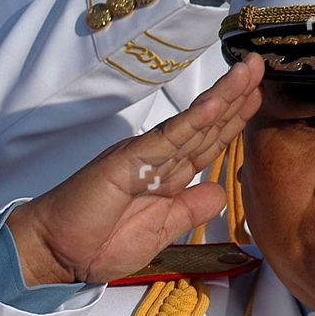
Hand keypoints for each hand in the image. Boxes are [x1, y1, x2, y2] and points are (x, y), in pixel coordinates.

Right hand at [5, 56, 263, 285]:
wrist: (56, 251)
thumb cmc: (99, 242)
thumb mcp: (160, 232)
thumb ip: (190, 210)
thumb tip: (220, 190)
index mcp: (167, 178)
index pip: (208, 143)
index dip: (235, 120)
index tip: (259, 95)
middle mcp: (158, 160)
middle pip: (206, 125)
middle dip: (236, 96)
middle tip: (258, 64)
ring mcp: (143, 156)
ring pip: (192, 123)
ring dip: (223, 96)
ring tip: (247, 70)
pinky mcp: (127, 160)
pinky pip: (168, 138)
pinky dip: (193, 121)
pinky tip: (216, 103)